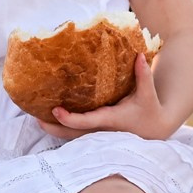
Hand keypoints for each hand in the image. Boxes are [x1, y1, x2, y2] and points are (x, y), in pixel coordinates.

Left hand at [41, 52, 174, 140]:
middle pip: (72, 134)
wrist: (155, 130)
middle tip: (36, 118)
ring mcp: (98, 136)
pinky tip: (51, 119)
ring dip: (55, 129)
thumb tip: (139, 55)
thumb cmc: (150, 111)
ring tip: (38, 117)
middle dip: (54, 127)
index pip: (86, 122)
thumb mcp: (148, 94)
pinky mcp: (97, 135)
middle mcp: (101, 131)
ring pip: (72, 136)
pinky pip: (76, 134)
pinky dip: (63, 128)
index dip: (69, 119)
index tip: (55, 110)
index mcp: (111, 120)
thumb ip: (143, 74)